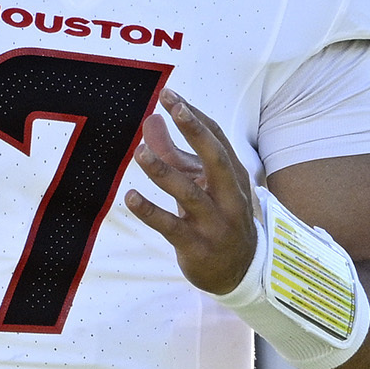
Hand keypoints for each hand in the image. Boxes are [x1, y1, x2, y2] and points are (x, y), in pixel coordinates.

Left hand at [125, 91, 257, 294]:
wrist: (239, 273)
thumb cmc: (217, 218)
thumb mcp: (200, 184)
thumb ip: (175, 153)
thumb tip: (151, 118)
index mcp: (233, 177)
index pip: (217, 139)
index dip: (194, 116)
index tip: (169, 95)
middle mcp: (229, 197)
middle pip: (216, 159)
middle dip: (195, 130)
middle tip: (172, 106)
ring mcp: (215, 223)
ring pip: (190, 194)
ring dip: (164, 172)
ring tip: (140, 152)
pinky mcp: (197, 246)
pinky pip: (171, 226)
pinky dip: (150, 211)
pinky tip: (130, 197)